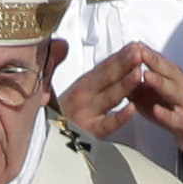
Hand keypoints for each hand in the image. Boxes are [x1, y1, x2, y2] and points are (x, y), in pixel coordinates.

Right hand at [58, 43, 182, 147]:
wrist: (44, 140)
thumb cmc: (60, 115)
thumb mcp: (61, 90)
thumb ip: (64, 67)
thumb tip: (61, 43)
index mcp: (80, 86)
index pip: (102, 68)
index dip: (118, 57)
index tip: (134, 46)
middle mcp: (82, 98)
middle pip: (106, 79)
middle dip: (124, 64)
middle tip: (139, 52)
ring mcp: (86, 116)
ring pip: (109, 99)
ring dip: (124, 85)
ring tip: (138, 73)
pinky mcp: (90, 135)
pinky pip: (107, 125)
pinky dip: (120, 117)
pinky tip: (132, 109)